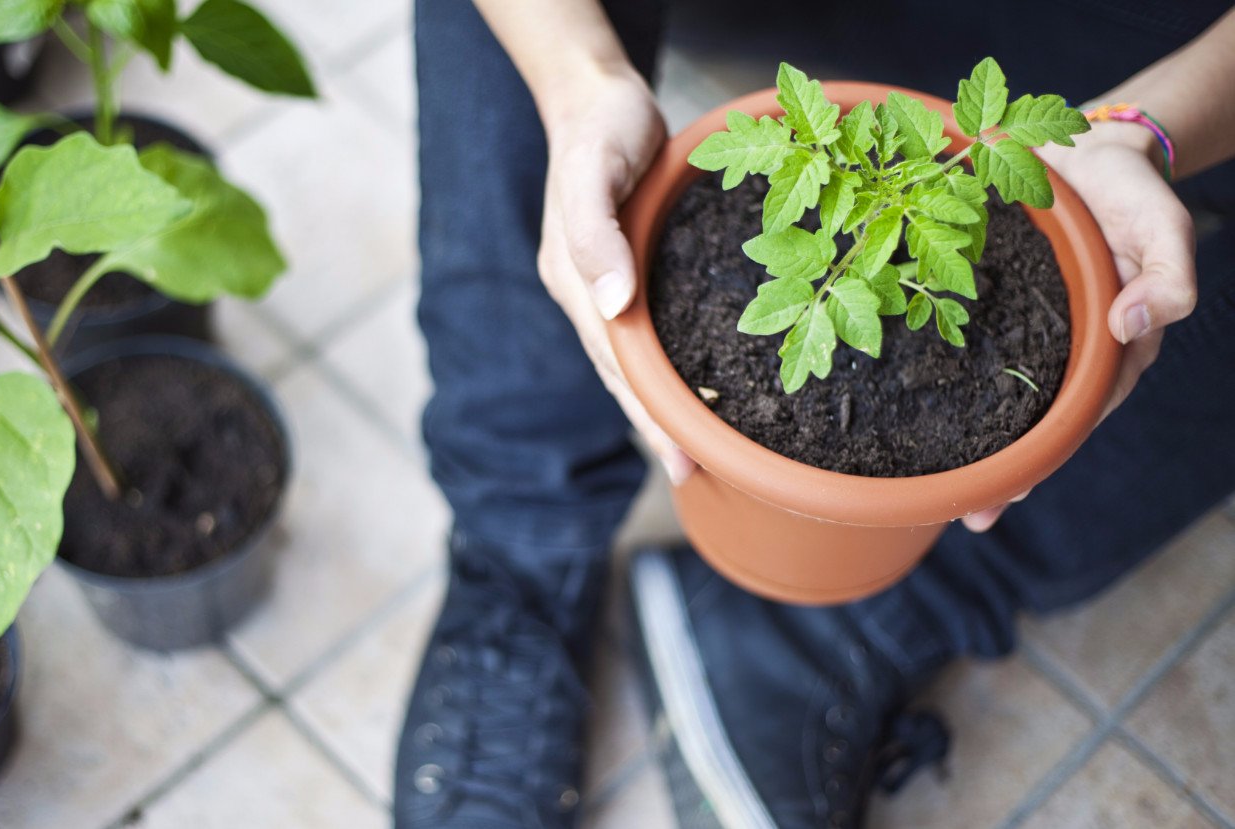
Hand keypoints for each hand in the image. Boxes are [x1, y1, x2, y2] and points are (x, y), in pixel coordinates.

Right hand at [537, 64, 694, 483]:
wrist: (593, 94)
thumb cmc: (598, 128)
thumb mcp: (594, 171)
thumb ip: (596, 236)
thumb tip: (613, 306)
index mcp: (574, 281)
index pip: (616, 364)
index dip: (648, 415)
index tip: (682, 460)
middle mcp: (587, 293)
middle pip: (620, 374)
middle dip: (654, 427)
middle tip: (693, 474)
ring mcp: (602, 285)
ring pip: (629, 360)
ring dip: (657, 405)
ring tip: (692, 448)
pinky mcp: (625, 270)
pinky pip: (641, 332)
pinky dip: (662, 366)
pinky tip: (686, 382)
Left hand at [962, 121, 1195, 531]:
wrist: (1091, 149)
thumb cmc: (1133, 193)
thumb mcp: (1165, 226)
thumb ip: (1166, 278)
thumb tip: (1132, 325)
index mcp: (1108, 347)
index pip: (1075, 418)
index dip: (1042, 460)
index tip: (1006, 496)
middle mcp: (1063, 348)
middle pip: (1032, 423)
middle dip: (1001, 472)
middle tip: (963, 514)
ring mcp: (1024, 329)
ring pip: (996, 394)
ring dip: (968, 437)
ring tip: (929, 485)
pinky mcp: (990, 302)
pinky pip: (966, 346)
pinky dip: (942, 375)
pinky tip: (908, 401)